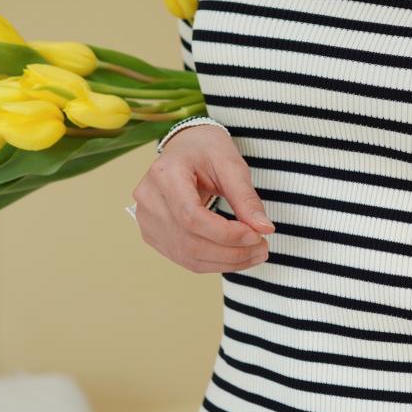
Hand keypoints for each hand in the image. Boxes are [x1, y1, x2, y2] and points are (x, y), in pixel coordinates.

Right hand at [131, 126, 275, 273]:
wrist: (186, 148)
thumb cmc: (207, 151)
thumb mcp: (231, 165)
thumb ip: (246, 198)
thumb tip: (264, 229)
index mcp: (165, 174)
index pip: (192, 217)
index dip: (226, 234)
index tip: (257, 236)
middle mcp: (148, 199)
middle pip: (190, 242)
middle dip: (231, 252)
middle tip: (262, 248)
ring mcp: (146, 219)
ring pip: (188, 257)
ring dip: (226, 262)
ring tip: (254, 253)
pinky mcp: (152, 234)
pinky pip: (184, 259)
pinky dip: (213, 262)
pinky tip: (235, 255)